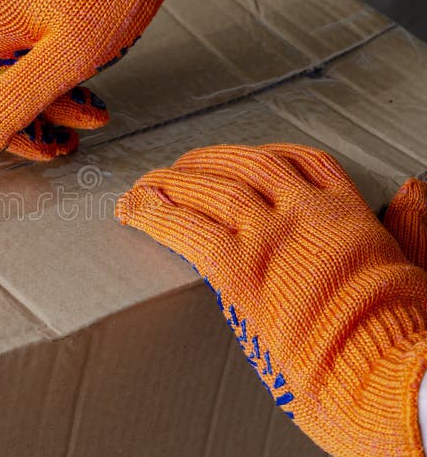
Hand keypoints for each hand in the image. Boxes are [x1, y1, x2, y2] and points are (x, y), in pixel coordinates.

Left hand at [117, 144, 426, 455]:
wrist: (388, 375)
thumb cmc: (405, 336)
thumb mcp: (419, 265)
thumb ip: (413, 224)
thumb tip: (416, 188)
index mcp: (346, 213)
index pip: (299, 161)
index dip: (261, 154)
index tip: (237, 157)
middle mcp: (304, 214)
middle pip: (242, 167)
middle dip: (204, 162)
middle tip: (177, 167)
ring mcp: (270, 238)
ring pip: (210, 190)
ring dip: (170, 183)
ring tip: (142, 185)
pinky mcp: (239, 271)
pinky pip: (186, 228)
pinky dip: (153, 213)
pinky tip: (131, 210)